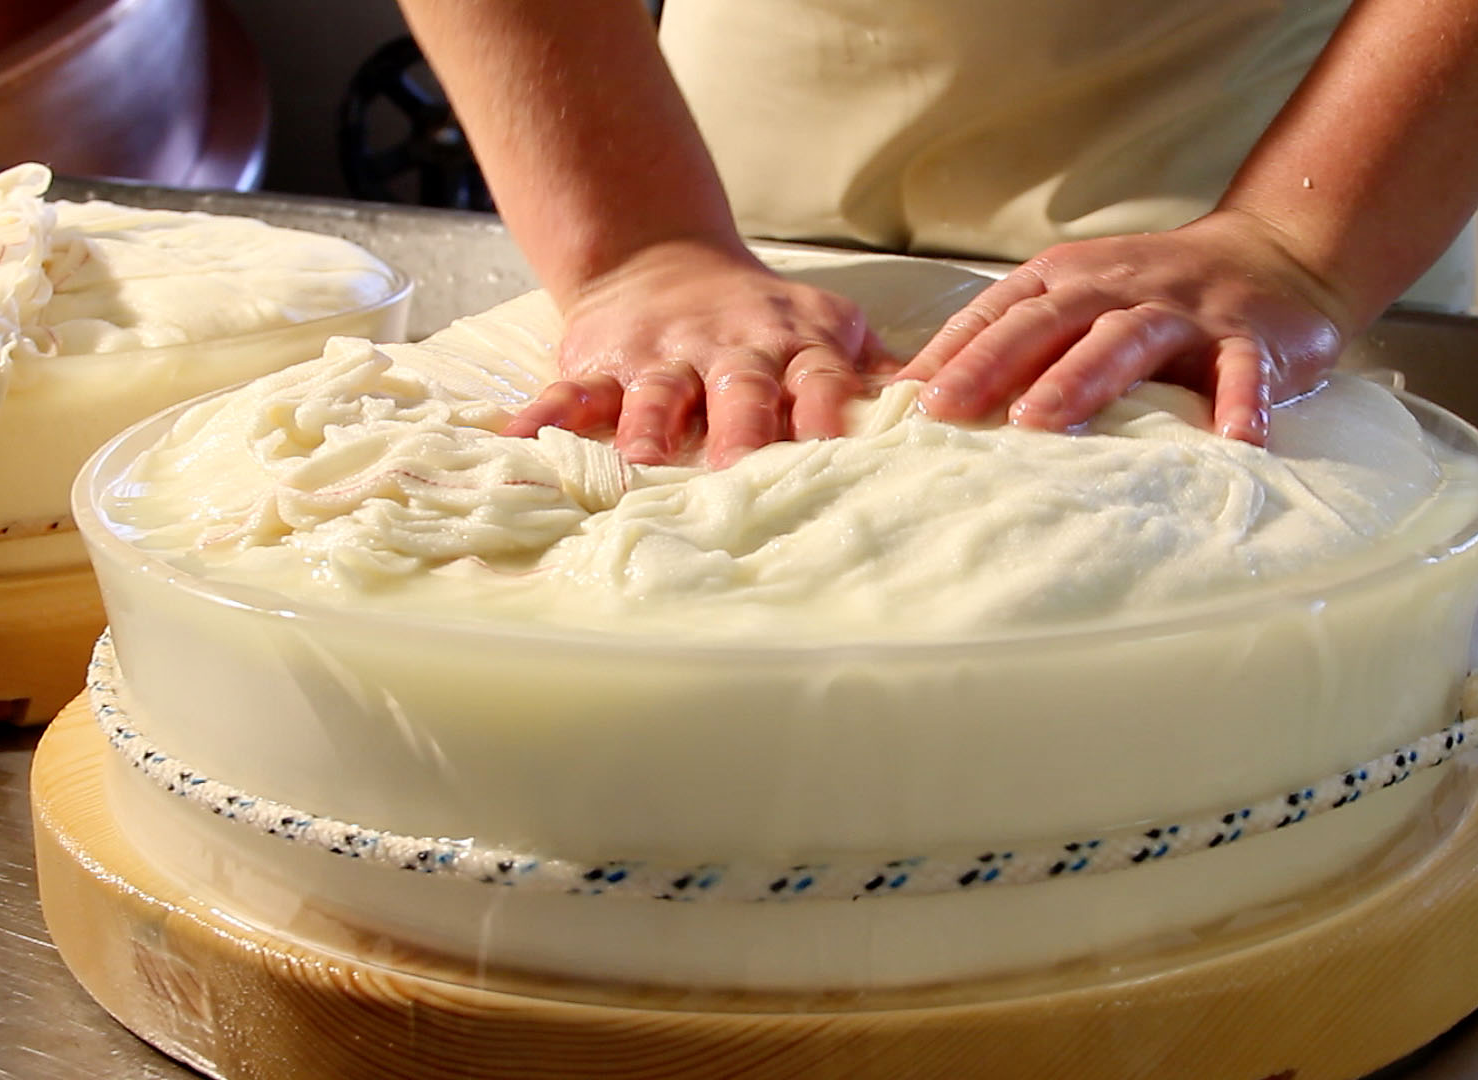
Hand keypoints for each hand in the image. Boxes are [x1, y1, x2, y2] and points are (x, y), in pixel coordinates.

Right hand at [503, 240, 890, 466]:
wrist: (662, 263)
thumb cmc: (763, 322)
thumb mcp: (828, 332)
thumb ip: (881, 375)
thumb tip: (964, 406)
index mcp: (796, 345)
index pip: (822, 378)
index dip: (830, 411)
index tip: (842, 452)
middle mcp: (732, 350)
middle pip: (741, 390)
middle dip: (741, 430)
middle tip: (740, 474)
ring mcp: (663, 356)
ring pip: (656, 393)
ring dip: (645, 426)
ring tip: (637, 464)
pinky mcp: (602, 363)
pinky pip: (569, 394)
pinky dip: (541, 417)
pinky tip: (513, 446)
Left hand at [899, 211, 1351, 444]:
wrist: (1273, 256)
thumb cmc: (1152, 295)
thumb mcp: (1078, 301)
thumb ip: (1014, 340)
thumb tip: (922, 399)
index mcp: (1067, 279)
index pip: (1000, 311)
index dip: (952, 351)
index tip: (905, 398)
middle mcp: (1118, 286)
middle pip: (1049, 320)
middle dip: (993, 363)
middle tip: (948, 411)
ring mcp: (1184, 311)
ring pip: (1126, 338)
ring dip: (1081, 378)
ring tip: (1039, 421)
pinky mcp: (1249, 338)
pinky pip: (1242, 371)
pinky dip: (1238, 404)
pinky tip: (1230, 442)